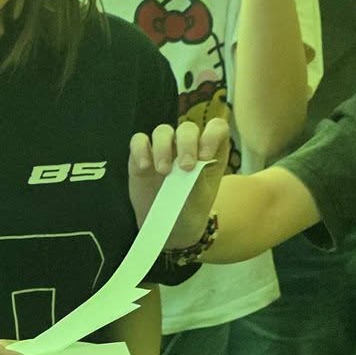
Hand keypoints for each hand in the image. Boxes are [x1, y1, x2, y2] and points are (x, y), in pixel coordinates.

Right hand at [128, 116, 231, 247]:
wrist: (170, 227)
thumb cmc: (191, 209)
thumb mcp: (202, 196)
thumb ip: (200, 176)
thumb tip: (194, 161)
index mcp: (210, 151)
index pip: (216, 127)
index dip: (212, 135)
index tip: (205, 156)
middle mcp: (187, 145)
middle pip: (187, 128)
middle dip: (187, 144)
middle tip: (185, 168)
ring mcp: (164, 149)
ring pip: (162, 131)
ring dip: (163, 147)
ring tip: (163, 171)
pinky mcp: (142, 155)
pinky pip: (139, 140)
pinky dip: (140, 149)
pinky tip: (144, 166)